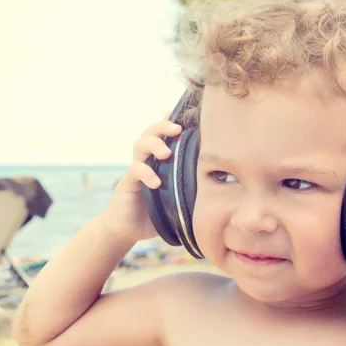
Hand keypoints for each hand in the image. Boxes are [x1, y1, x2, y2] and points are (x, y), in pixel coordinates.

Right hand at [100, 115, 181, 243]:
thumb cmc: (156, 213)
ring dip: (154, 144)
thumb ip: (190, 187)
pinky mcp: (127, 184)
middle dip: (162, 126)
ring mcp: (136, 170)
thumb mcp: (177, 198)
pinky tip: (156, 182)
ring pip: (140, 145)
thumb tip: (218, 184)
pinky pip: (134, 170)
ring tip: (166, 153)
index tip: (184, 115)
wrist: (128, 230)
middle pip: (150, 132)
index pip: (163, 134)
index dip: (170, 121)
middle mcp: (146, 160)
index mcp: (158, 160)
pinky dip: (146, 173)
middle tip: (177, 128)